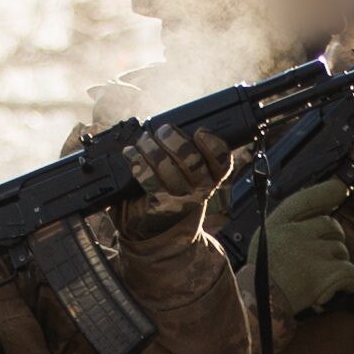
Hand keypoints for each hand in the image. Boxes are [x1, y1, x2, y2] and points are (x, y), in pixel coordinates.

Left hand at [117, 121, 231, 237]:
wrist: (162, 228)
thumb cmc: (175, 191)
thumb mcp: (190, 174)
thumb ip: (189, 151)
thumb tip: (172, 124)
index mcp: (213, 177)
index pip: (222, 159)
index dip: (213, 144)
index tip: (200, 131)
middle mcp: (201, 189)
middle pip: (192, 160)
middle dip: (174, 139)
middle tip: (163, 130)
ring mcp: (181, 200)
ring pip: (168, 168)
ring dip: (151, 148)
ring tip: (143, 139)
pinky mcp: (161, 206)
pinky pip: (149, 180)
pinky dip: (138, 162)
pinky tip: (131, 153)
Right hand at [256, 179, 353, 317]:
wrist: (258, 308)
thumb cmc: (261, 280)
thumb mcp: (262, 244)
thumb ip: (285, 228)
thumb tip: (315, 217)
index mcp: (277, 226)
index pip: (304, 199)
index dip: (325, 191)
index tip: (340, 189)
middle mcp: (295, 233)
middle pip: (332, 226)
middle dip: (334, 240)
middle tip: (324, 260)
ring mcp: (312, 252)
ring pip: (342, 250)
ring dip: (338, 264)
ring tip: (322, 279)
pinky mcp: (325, 274)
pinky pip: (351, 272)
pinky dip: (349, 282)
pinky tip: (338, 289)